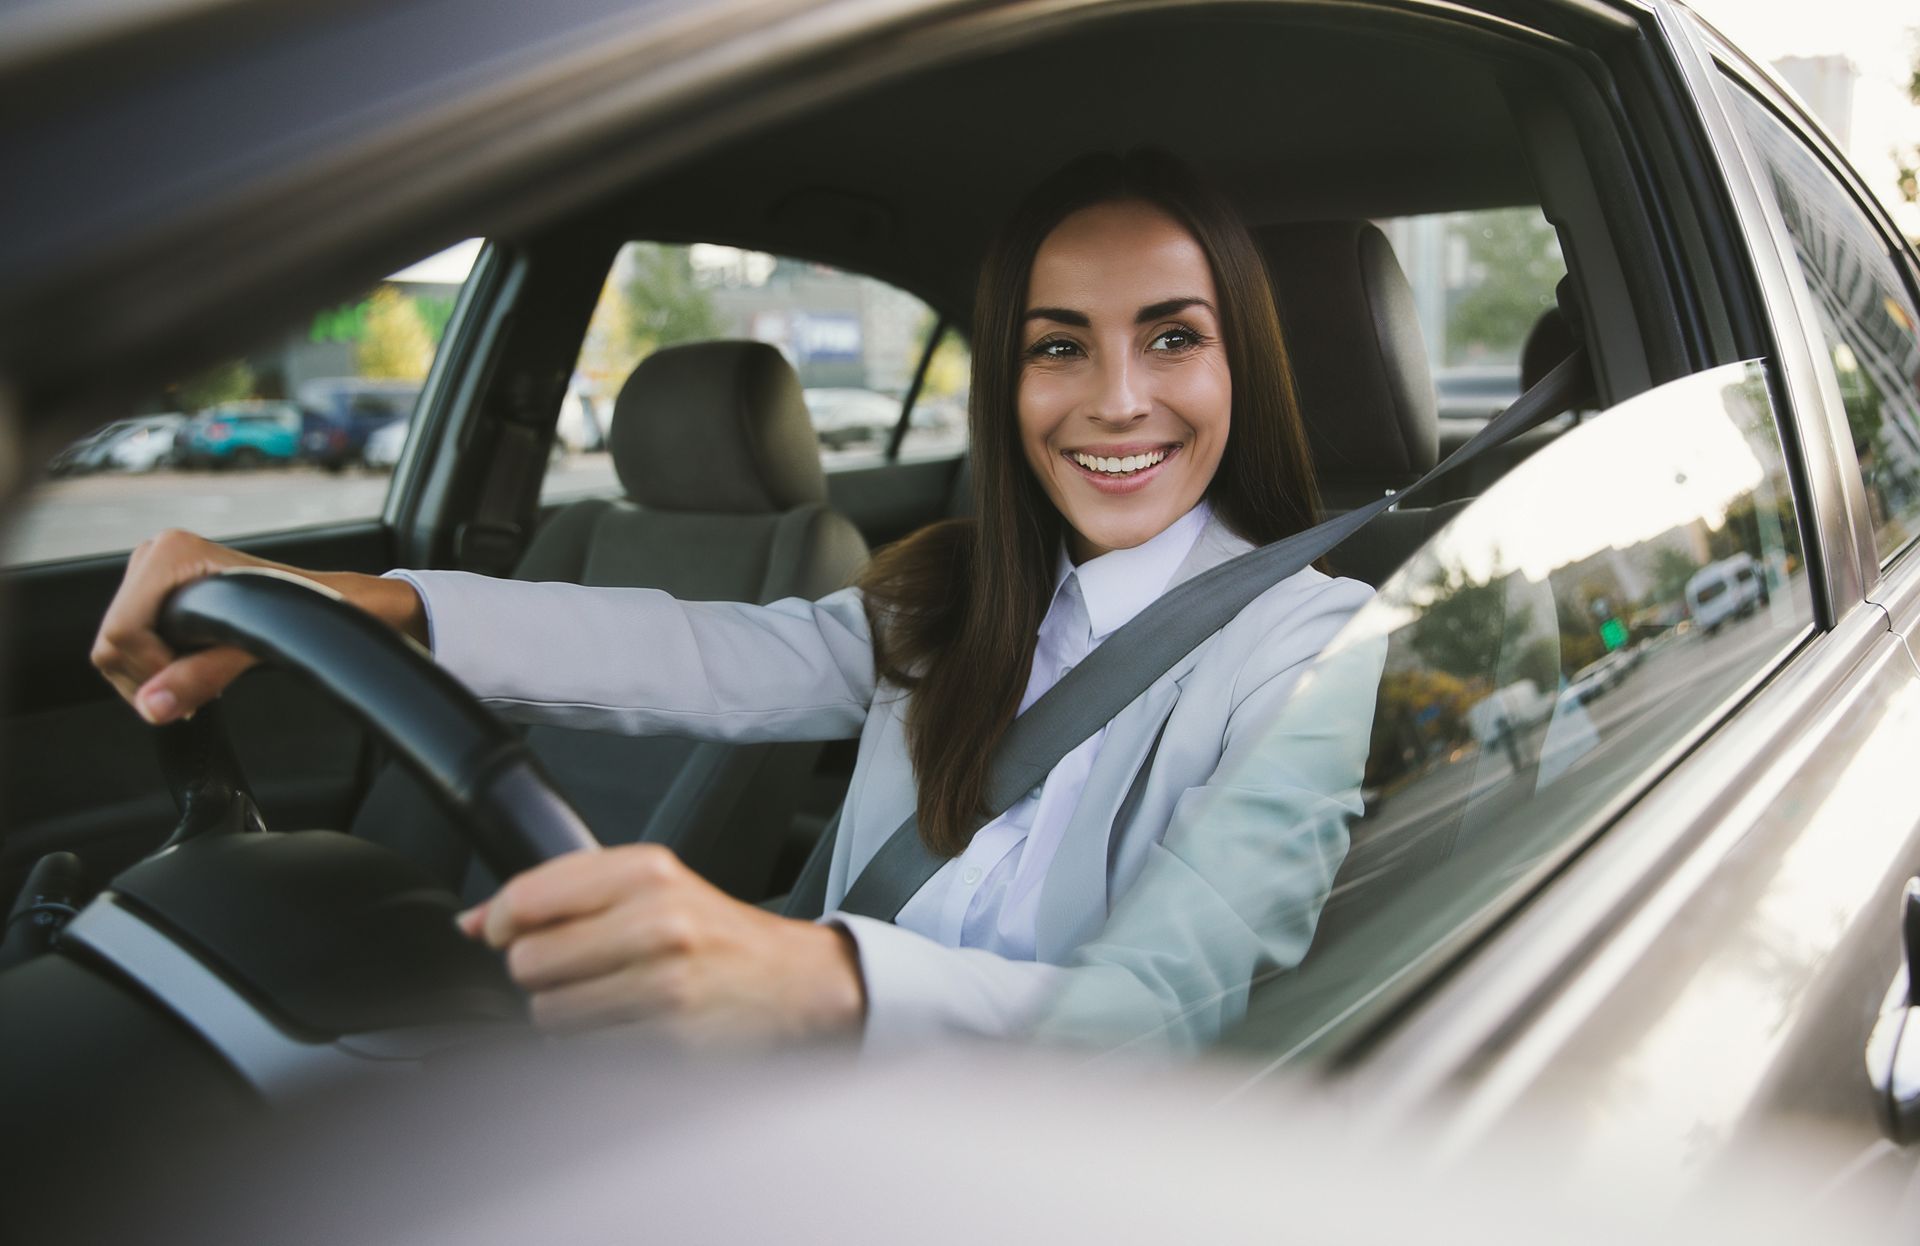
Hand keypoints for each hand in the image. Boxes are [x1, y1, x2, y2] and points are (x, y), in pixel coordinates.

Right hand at [91, 530, 271, 722]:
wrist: (306, 600)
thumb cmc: (289, 613)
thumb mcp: (247, 649)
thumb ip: (199, 676)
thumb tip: (151, 707)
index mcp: (170, 553)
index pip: (122, 632)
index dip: (152, 670)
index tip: (194, 686)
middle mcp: (151, 555)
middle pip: (112, 642)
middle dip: (152, 677)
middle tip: (201, 688)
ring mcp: (146, 572)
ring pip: (113, 648)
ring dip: (153, 675)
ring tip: (201, 674)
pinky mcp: (148, 592)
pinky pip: (125, 644)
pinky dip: (154, 667)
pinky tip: (190, 666)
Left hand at [461, 844, 866, 1046]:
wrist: (794, 982)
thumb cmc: (714, 935)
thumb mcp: (652, 887)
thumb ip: (563, 894)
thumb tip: (471, 923)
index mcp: (647, 871)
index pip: (528, 897)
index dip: (503, 923)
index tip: (511, 935)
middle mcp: (656, 921)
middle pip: (527, 962)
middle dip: (540, 975)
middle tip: (578, 971)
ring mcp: (665, 983)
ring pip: (548, 1015)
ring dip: (564, 1017)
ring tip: (608, 1001)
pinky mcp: (670, 1039)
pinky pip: (583, 1053)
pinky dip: (593, 1048)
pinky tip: (627, 1028)